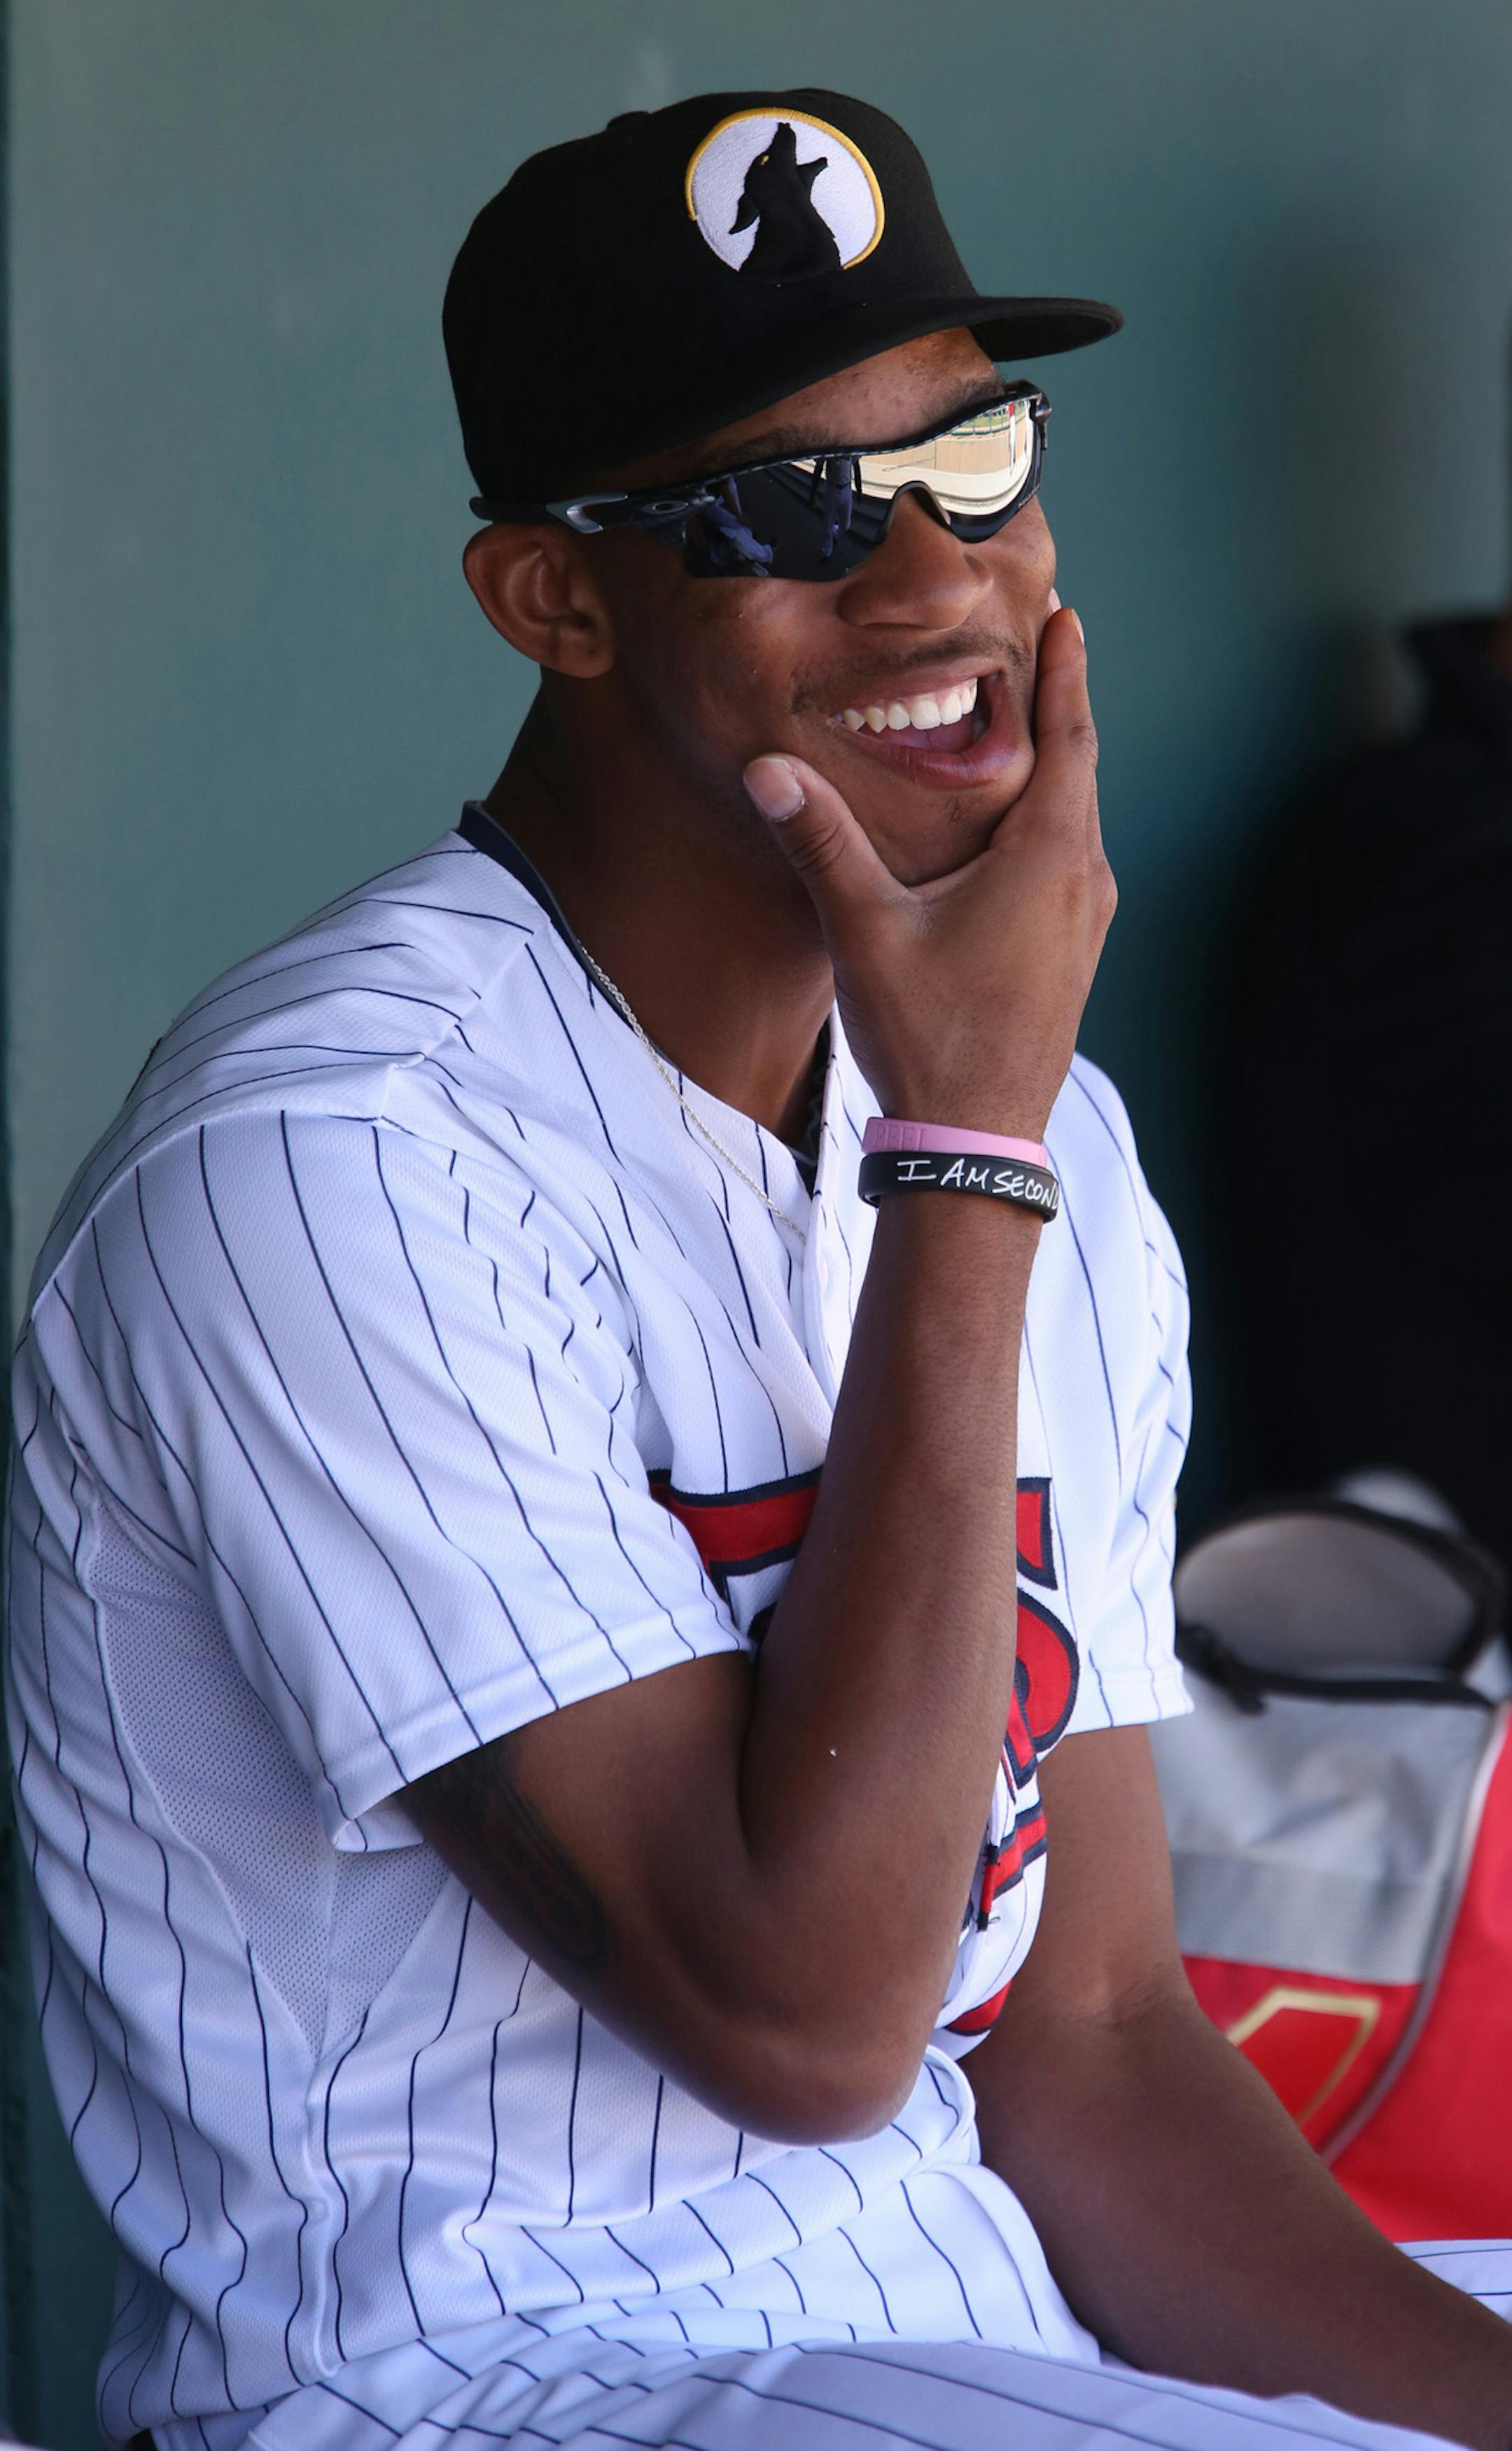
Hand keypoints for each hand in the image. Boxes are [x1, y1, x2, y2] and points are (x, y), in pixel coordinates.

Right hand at [743, 608, 1112, 1138]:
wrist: (974, 1140)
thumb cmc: (929, 1036)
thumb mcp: (865, 932)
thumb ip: (821, 844)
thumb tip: (769, 769)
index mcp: (1049, 859)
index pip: (1067, 738)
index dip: (1065, 672)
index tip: (1066, 615)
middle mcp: (1082, 883)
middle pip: (1077, 772)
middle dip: (1058, 706)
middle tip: (1042, 646)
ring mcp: (1084, 924)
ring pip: (1074, 821)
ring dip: (1052, 768)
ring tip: (1024, 724)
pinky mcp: (1071, 956)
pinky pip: (1067, 862)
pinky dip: (1046, 821)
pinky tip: (1013, 827)